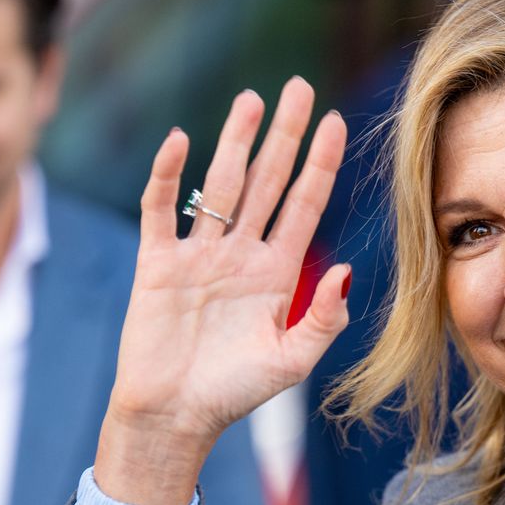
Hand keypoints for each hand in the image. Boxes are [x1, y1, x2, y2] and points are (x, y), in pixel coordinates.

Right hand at [96, 78, 350, 504]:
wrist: (177, 416)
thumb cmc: (237, 392)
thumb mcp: (292, 359)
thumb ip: (324, 317)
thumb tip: (346, 269)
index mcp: (276, 273)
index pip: (304, 206)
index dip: (319, 166)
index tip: (336, 123)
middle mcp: (241, 254)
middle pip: (267, 182)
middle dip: (283, 136)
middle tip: (299, 87)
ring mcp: (199, 255)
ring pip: (220, 186)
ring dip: (235, 142)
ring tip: (252, 98)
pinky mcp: (157, 264)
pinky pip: (161, 212)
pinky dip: (167, 178)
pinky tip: (179, 141)